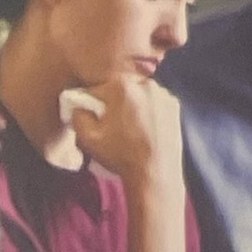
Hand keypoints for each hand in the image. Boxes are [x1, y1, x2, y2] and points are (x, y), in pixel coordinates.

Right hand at [65, 72, 183, 195]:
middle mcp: (144, 82)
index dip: (86, 103)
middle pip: (117, 88)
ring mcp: (162, 92)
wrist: (155, 170)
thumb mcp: (87, 138)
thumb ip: (78, 116)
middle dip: (109, 102)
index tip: (88, 116)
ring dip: (128, 104)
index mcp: (121, 86)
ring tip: (126, 128)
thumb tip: (79, 106)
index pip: (94, 89)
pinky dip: (146, 109)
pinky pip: (153, 101)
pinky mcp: (174, 103)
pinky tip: (143, 128)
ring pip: (136, 93)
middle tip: (107, 124)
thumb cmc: (120, 154)